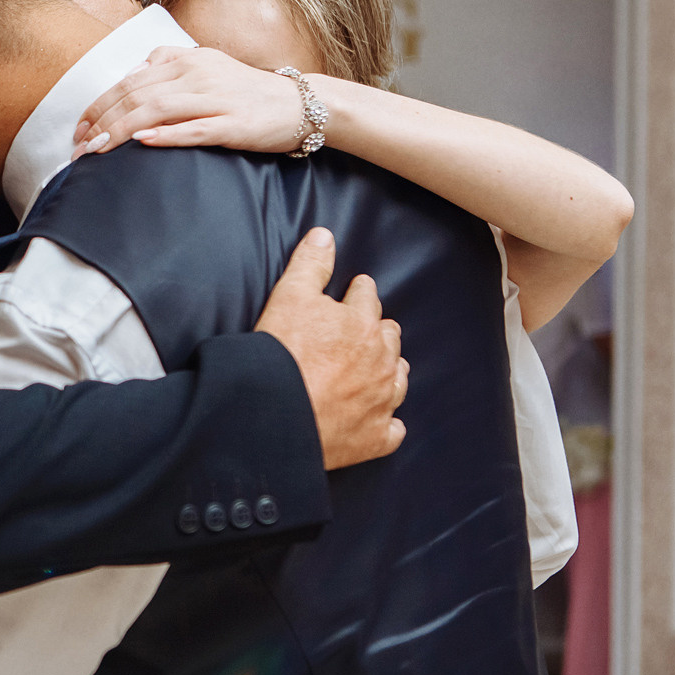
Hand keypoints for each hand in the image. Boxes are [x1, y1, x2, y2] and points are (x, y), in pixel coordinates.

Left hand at [72, 46, 306, 157]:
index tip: (79, 128)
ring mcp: (216, 100)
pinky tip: (142, 143)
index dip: (100, 104)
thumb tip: (135, 70)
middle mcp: (198, 76)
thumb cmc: (249, 92)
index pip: (131, 81)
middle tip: (79, 147)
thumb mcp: (209, 67)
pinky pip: (195, 129)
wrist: (301, 104)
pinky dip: (167, 135)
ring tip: (98, 151)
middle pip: (137, 95)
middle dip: (102, 122)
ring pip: (158, 111)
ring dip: (122, 131)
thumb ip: (171, 64)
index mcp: (187, 62)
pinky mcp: (233, 124)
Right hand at [253, 230, 407, 468]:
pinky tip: (380, 420)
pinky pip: (394, 430)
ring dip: (388, 371)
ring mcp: (382, 401)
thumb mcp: (289, 297)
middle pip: (390, 337)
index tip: (353, 292)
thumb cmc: (281, 355)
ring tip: (373, 370)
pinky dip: (388, 423)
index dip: (358, 293)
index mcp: (364, 324)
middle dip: (378, 330)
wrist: (277, 415)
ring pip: (397, 379)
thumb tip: (325, 236)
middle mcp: (382, 361)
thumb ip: (310, 264)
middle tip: (361, 331)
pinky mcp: (375, 438)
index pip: (367, 297)